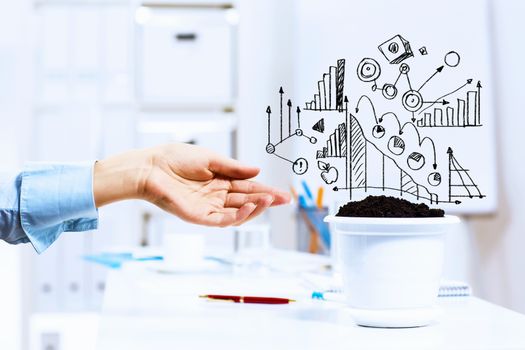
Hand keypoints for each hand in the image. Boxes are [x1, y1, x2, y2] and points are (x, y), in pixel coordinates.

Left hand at [93, 143, 289, 226]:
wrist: (150, 166)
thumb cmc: (175, 159)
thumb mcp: (210, 158)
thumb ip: (233, 167)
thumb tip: (257, 170)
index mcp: (220, 181)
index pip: (248, 188)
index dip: (266, 191)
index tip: (284, 194)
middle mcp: (216, 196)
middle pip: (246, 201)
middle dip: (265, 201)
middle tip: (283, 199)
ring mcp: (208, 208)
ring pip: (237, 214)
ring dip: (254, 209)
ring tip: (267, 200)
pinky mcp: (198, 216)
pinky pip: (221, 220)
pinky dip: (236, 216)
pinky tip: (248, 208)